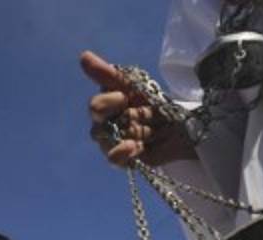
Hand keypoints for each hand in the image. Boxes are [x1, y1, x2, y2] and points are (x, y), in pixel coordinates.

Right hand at [80, 50, 193, 166]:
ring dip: (131, 133)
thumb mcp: (133, 84)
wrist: (179, 123)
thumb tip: (83, 56)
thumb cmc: (153, 102)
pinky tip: (135, 146)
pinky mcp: (123, 159)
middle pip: (98, 128)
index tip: (126, 97)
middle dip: (126, 120)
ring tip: (148, 130)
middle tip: (143, 115)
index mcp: (105, 105)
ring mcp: (112, 143)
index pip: (96, 107)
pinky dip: (122, 152)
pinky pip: (113, 159)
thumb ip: (107, 74)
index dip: (111, 103)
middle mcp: (104, 126)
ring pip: (108, 142)